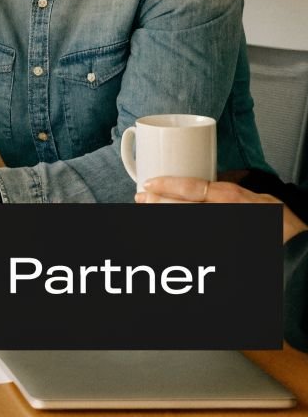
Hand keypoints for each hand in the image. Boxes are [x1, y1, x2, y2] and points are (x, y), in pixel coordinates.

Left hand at [137, 176, 307, 243]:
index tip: (148, 183)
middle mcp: (227, 214)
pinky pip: (193, 243)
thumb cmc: (275, 216)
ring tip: (145, 212)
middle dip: (157, 204)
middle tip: (140, 199)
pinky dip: (176, 241)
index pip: (194, 189)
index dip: (168, 185)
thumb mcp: (251, 194)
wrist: (296, 241)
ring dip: (161, 219)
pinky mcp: (223, 251)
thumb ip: (223, 190)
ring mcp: (224, 230)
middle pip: (183, 209)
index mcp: (232, 198)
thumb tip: (196, 183)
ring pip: (186, 225)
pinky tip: (158, 236)